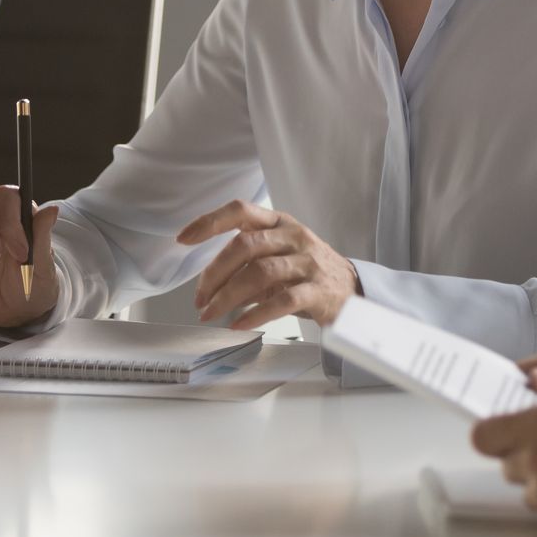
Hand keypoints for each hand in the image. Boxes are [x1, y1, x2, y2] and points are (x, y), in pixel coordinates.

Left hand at [179, 200, 357, 329]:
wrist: (352, 290)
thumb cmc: (307, 271)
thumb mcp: (277, 256)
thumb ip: (245, 265)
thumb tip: (210, 286)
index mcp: (279, 223)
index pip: (240, 211)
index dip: (209, 222)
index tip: (183, 239)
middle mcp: (293, 237)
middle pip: (245, 245)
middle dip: (214, 273)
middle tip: (199, 298)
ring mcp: (308, 262)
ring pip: (260, 273)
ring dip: (228, 297)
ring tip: (211, 314)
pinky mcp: (318, 290)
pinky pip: (283, 302)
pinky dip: (256, 314)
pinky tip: (239, 325)